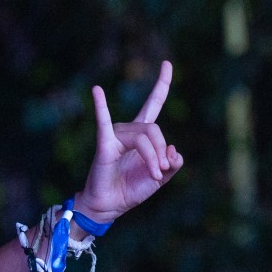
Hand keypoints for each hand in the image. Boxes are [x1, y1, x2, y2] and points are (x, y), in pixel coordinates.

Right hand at [74, 60, 183, 223]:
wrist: (111, 206)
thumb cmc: (132, 190)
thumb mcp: (161, 177)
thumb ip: (172, 164)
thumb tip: (174, 150)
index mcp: (143, 134)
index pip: (153, 103)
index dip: (161, 84)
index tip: (167, 64)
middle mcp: (129, 130)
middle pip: (154, 129)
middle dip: (162, 151)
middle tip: (162, 171)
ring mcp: (116, 136)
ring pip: (144, 137)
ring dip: (153, 158)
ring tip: (154, 175)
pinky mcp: (105, 144)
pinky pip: (104, 122)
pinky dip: (101, 106)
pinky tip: (97, 90)